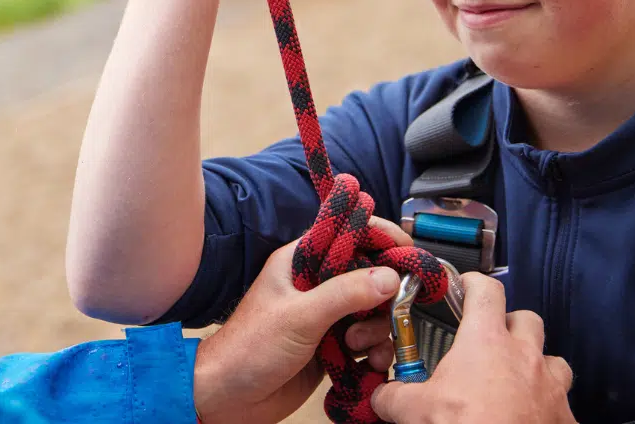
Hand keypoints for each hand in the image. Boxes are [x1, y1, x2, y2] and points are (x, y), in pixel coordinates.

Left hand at [193, 238, 400, 423]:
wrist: (229, 399)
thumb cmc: (248, 348)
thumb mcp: (299, 317)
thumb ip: (344, 294)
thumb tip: (388, 275)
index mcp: (302, 260)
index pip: (347, 234)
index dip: (378, 237)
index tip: (405, 251)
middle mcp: (316, 283)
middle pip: (367, 274)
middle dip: (383, 295)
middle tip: (388, 311)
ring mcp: (325, 315)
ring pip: (371, 311)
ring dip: (376, 329)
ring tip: (357, 347)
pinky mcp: (332, 346)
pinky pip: (366, 342)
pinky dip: (374, 351)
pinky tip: (368, 364)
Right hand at [370, 273, 575, 423]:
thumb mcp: (417, 411)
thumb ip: (394, 396)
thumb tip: (381, 396)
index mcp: (487, 342)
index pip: (486, 290)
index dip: (474, 284)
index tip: (464, 289)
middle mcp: (525, 357)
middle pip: (527, 319)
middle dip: (511, 326)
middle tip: (491, 344)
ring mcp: (552, 388)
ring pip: (553, 360)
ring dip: (537, 365)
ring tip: (517, 382)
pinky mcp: (567, 420)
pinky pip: (564, 405)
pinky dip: (549, 408)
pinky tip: (532, 419)